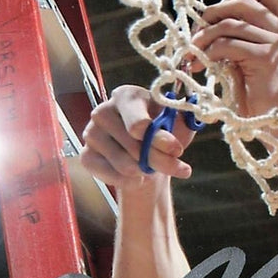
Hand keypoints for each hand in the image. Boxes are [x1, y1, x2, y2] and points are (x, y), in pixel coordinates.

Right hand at [80, 85, 195, 187]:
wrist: (145, 157)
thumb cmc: (164, 134)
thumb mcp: (179, 123)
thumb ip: (186, 118)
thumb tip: (191, 117)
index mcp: (126, 96)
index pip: (139, 124)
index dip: (160, 140)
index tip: (177, 150)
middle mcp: (103, 111)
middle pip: (135, 147)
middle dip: (161, 161)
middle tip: (176, 166)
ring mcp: (91, 133)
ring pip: (125, 165)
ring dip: (146, 172)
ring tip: (152, 167)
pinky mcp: (86, 156)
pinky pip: (111, 176)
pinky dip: (130, 182)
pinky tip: (138, 177)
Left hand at [192, 0, 277, 126]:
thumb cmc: (269, 101)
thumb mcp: (261, 62)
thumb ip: (246, 39)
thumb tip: (211, 22)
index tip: (220, 9)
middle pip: (243, 2)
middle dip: (214, 13)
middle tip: (198, 32)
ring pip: (229, 24)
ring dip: (204, 37)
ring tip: (192, 53)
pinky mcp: (265, 58)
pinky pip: (227, 45)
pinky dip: (207, 53)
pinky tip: (199, 65)